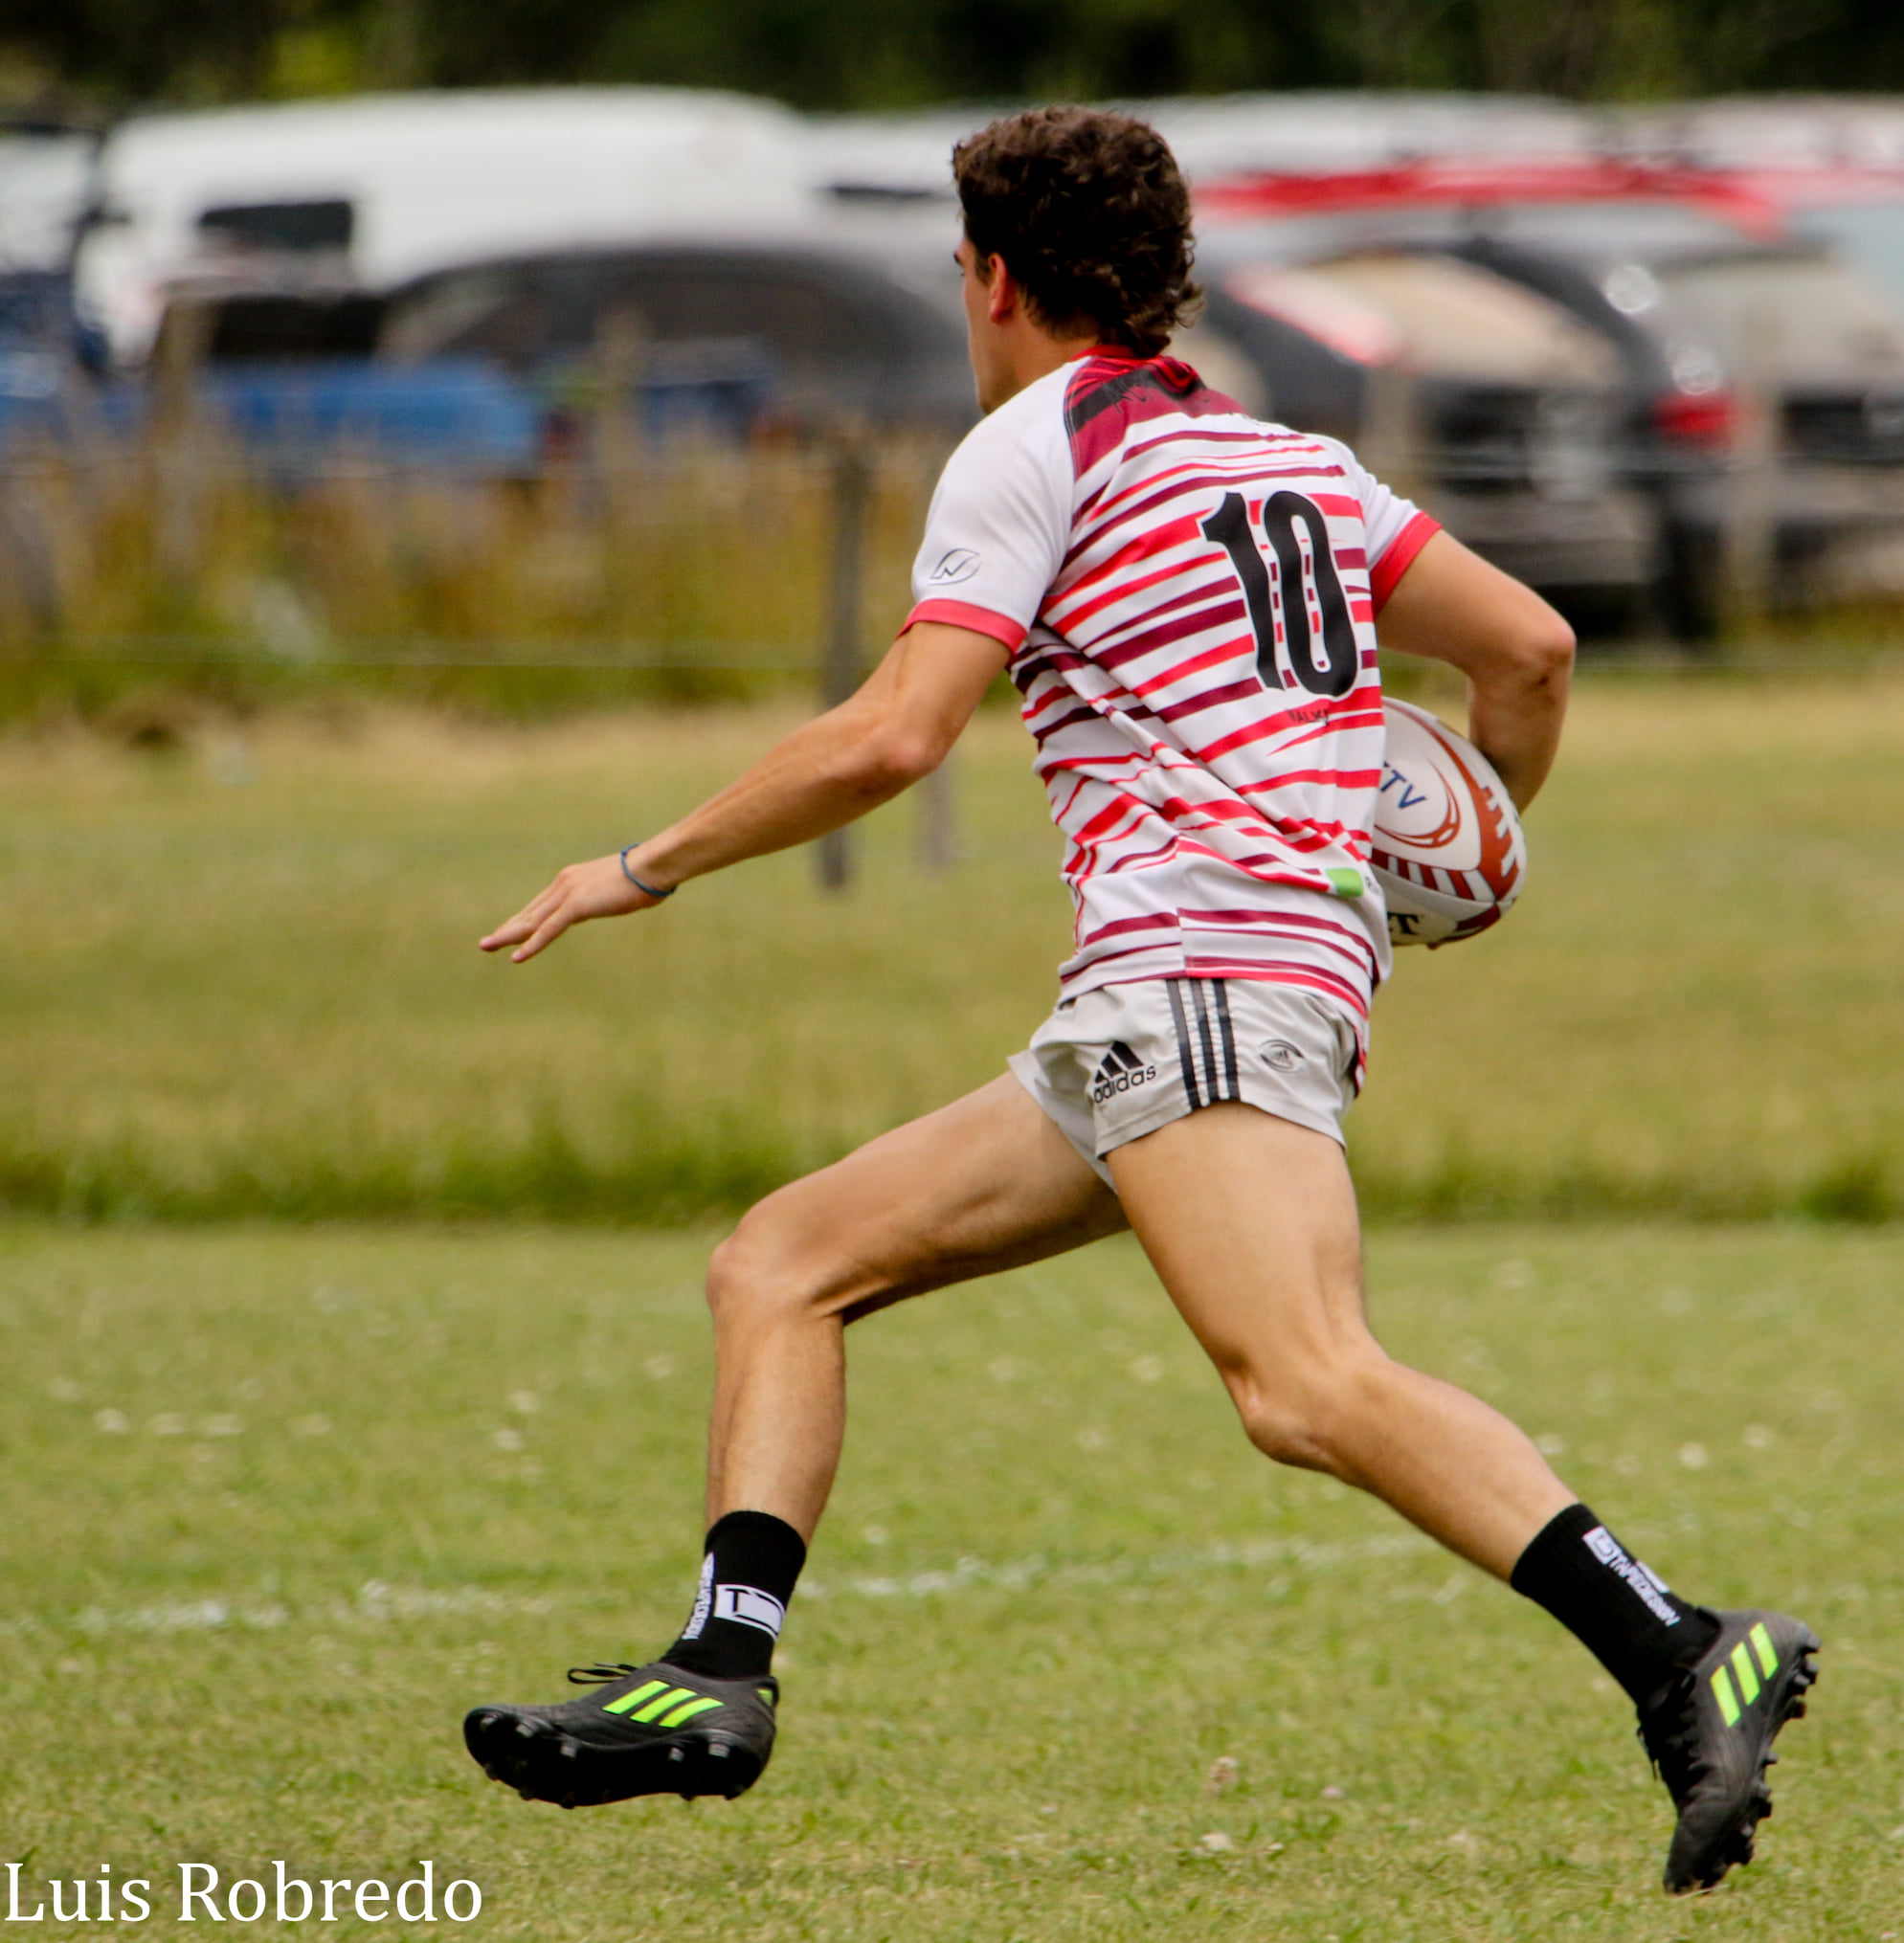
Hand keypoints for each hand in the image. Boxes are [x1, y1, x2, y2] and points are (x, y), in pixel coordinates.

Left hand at [479, 853, 667, 962]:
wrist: (652, 866)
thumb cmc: (646, 876)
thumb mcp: (620, 888)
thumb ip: (609, 896)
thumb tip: (619, 900)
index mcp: (572, 879)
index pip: (542, 905)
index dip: (524, 920)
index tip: (510, 931)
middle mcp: (564, 884)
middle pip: (530, 912)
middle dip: (508, 928)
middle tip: (487, 942)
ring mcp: (568, 894)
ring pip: (532, 921)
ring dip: (508, 936)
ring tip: (488, 946)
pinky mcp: (576, 905)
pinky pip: (548, 930)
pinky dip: (531, 944)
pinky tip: (517, 957)